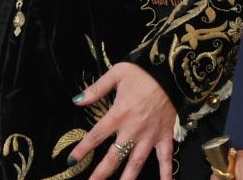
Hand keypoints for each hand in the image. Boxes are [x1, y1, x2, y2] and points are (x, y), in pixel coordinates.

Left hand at [70, 62, 176, 179]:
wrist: (171, 73)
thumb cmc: (143, 73)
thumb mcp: (117, 73)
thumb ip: (96, 89)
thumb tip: (77, 100)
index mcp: (119, 114)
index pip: (96, 136)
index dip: (83, 149)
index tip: (71, 160)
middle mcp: (133, 130)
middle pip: (114, 156)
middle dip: (102, 173)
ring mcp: (150, 136)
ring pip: (136, 162)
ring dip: (128, 178)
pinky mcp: (164, 137)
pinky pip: (166, 158)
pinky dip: (166, 173)